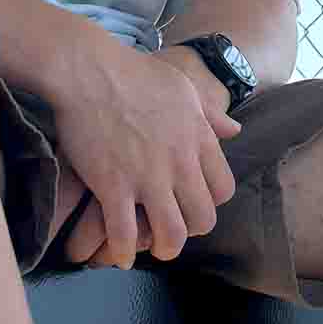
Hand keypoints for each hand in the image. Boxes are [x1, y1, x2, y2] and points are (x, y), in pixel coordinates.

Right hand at [49, 43, 240, 271]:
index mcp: (198, 138)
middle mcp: (180, 162)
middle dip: (189, 231)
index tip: (191, 204)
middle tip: (171, 230)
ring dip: (163, 248)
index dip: (209, 204)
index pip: (223, 189)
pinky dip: (124, 251)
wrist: (87, 69)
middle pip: (202, 218)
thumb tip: (234, 131)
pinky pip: (125, 235)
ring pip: (171, 234)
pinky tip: (120, 254)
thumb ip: (211, 115)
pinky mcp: (113, 186)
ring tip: (150, 248)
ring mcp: (147, 176)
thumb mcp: (183, 88)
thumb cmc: (132, 73)